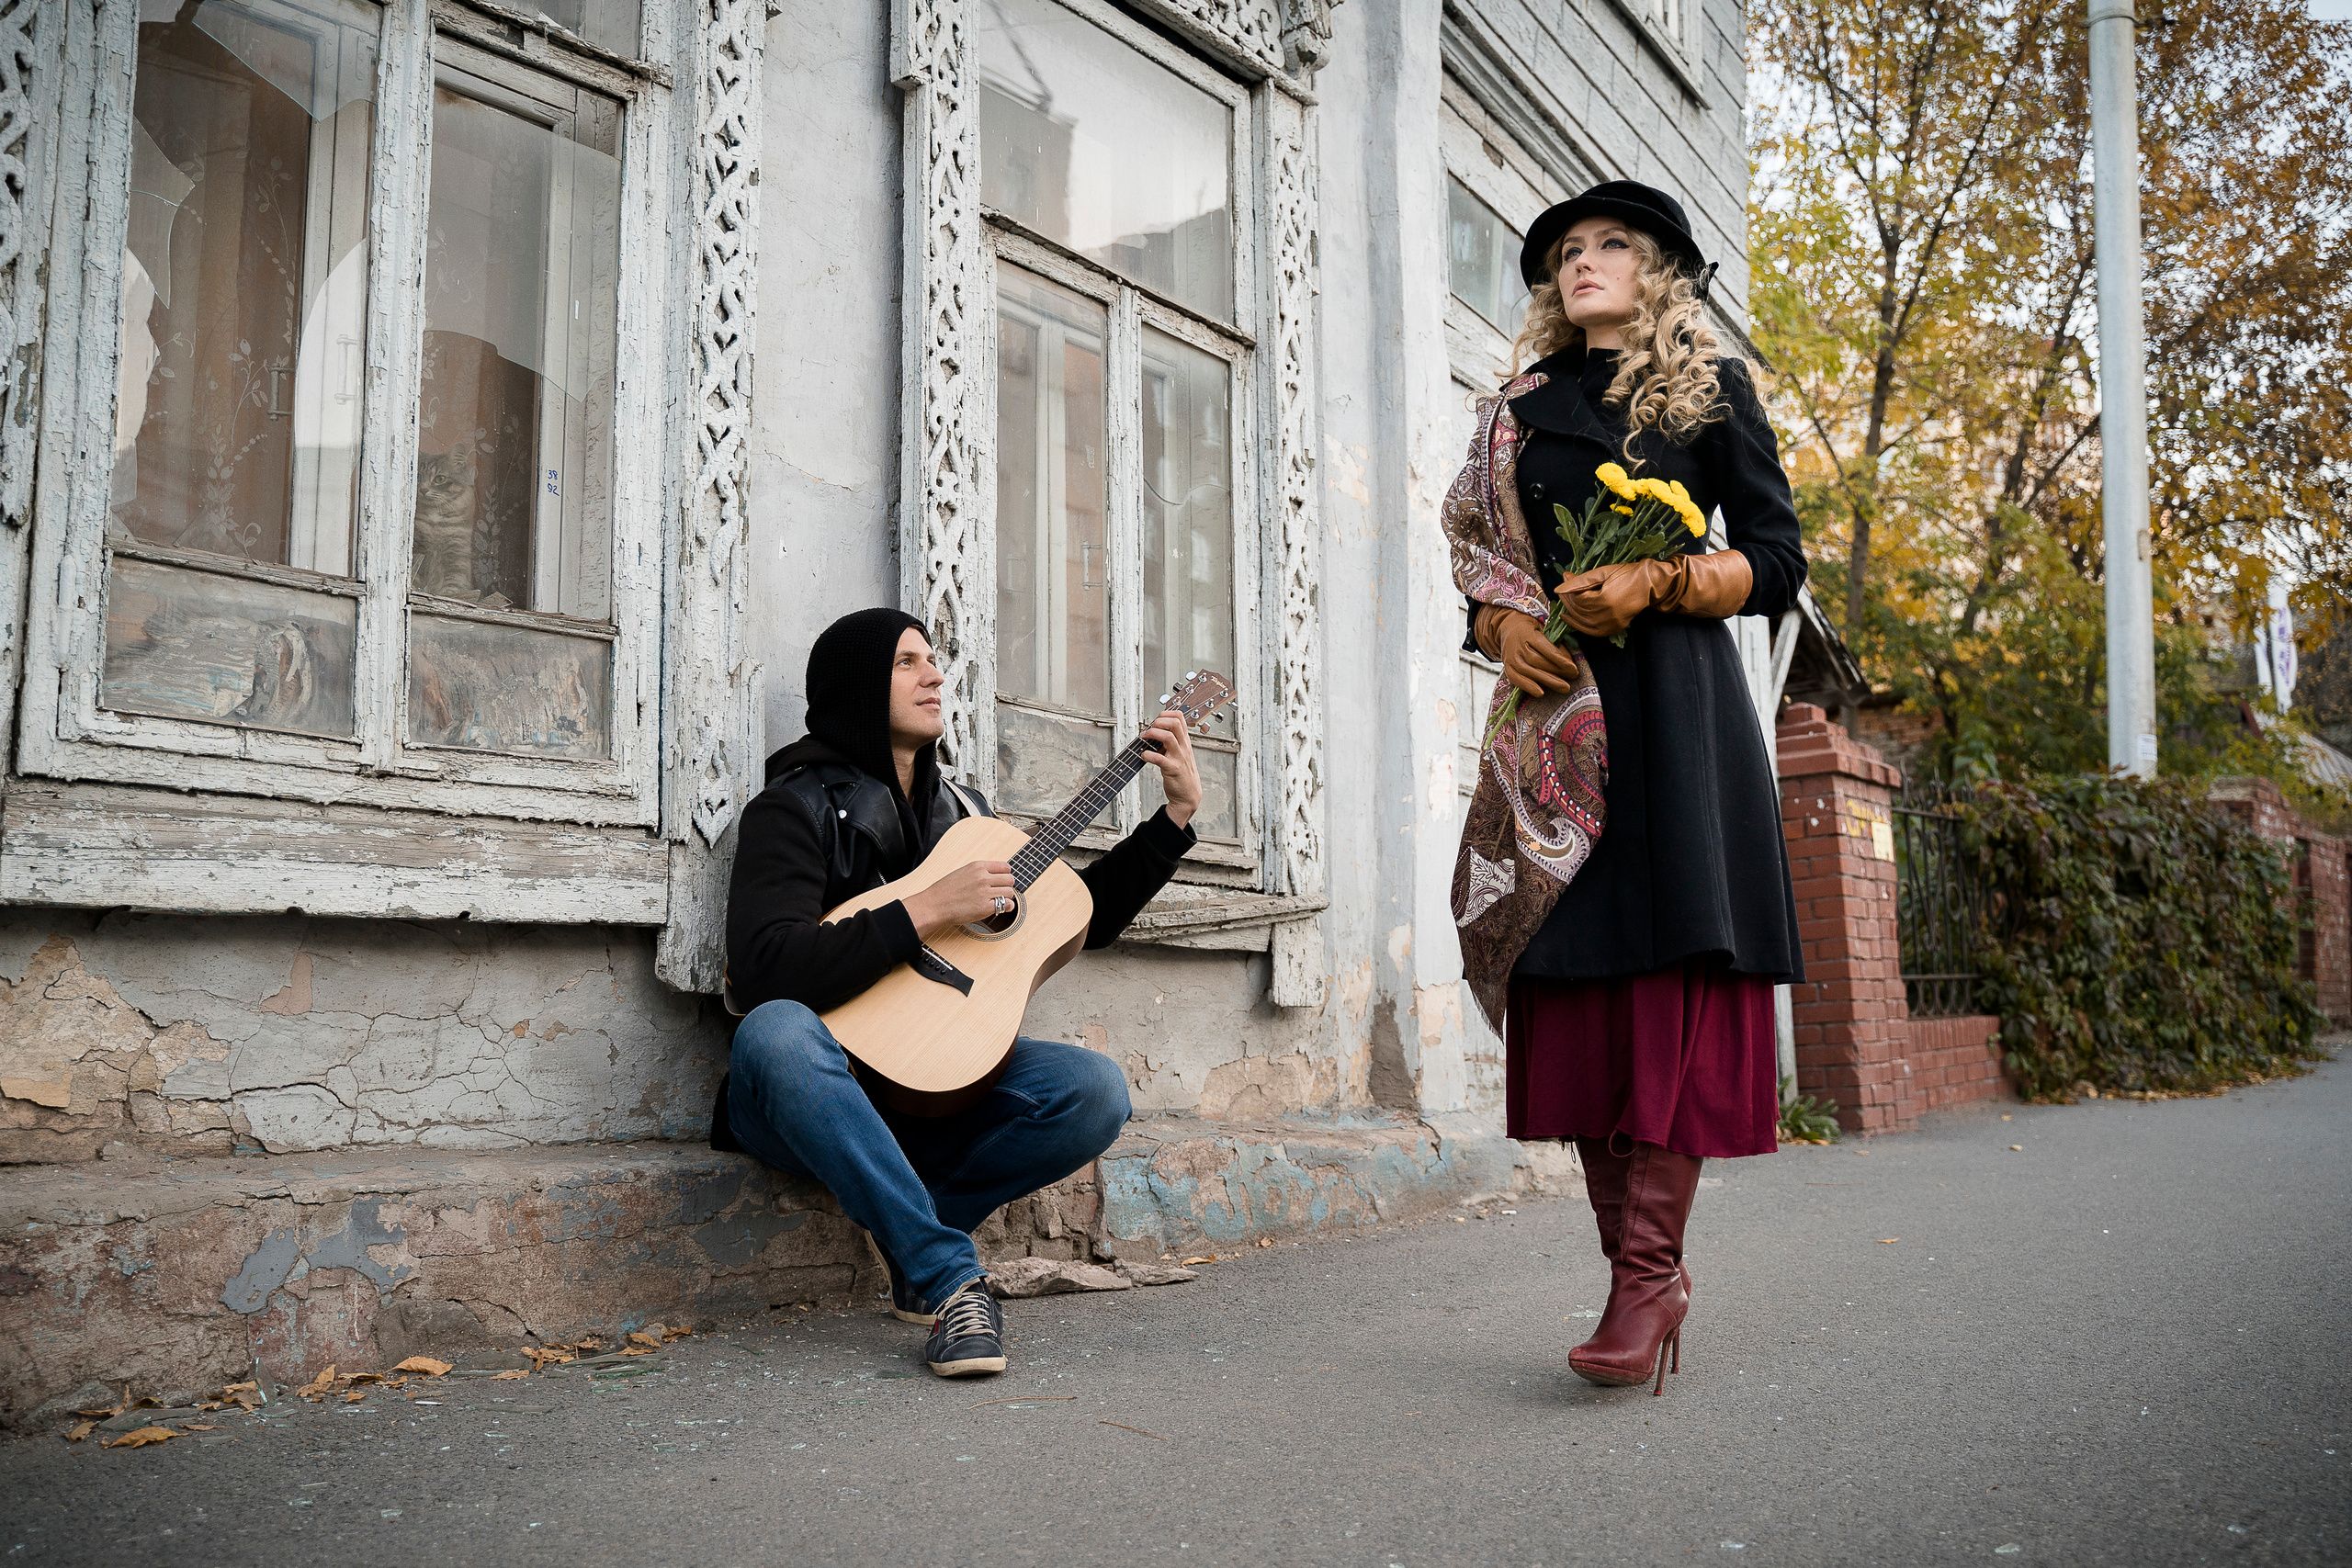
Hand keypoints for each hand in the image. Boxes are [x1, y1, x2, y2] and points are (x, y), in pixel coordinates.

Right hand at [901, 859, 1015, 936]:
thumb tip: (996, 876)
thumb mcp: (963, 871)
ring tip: (997, 901)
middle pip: (1010, 880)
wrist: (934, 905)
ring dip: (1006, 898)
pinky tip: (999, 908)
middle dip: (1007, 887)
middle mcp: (983, 877)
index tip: (1003, 881)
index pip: (1005, 867)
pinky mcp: (985, 907)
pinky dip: (1006, 908)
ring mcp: (984, 892)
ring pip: (1010, 893)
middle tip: (1000, 892)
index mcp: (978, 866)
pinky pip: (1007, 905)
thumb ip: (980, 872)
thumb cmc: (945, 890)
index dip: (1006, 875)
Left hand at [1139, 709, 1202, 828]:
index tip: (1155, 721)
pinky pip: (1160, 759)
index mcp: (1184, 741)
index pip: (1180, 718)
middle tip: (1149, 729)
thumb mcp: (1179, 753)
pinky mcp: (1173, 770)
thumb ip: (1169, 743)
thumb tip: (1151, 732)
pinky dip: (1149, 755)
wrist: (1189, 795)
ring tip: (1144, 738)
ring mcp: (1179, 758)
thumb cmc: (1182, 774)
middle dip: (1159, 721)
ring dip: (1152, 734)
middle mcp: (1183, 747)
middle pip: (1175, 723)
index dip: (1165, 714)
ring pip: (1169, 737)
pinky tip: (1144, 756)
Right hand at [1478, 605, 1580, 697]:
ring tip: (1563, 687)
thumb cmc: (1532, 630)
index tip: (1573, 668)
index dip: (1560, 659)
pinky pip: (1516, 679)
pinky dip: (1527, 687)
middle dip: (1556, 671)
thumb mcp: (1544, 629)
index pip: (1545, 648)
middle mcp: (1517, 646)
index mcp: (1528, 634)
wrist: (1508, 628)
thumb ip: (1555, 644)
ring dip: (1547, 680)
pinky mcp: (1507, 667)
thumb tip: (1569, 661)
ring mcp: (1510, 658)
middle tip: (1573, 677)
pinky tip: (1540, 693)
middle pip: (1537, 661)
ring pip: (1528, 671)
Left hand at [1554, 550, 1753, 636]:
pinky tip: (1573, 618)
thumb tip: (1559, 586)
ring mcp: (1612, 624)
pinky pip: (1592, 631)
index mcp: (1605, 599)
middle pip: (1579, 612)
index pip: (1578, 599)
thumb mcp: (1603, 572)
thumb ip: (1580, 581)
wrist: (1650, 585)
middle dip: (1568, 601)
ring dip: (1571, 613)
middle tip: (1563, 590)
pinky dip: (1580, 625)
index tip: (1565, 579)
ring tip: (1566, 602)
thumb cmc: (1628, 574)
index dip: (1568, 591)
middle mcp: (1608, 615)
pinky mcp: (1614, 628)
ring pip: (1583, 623)